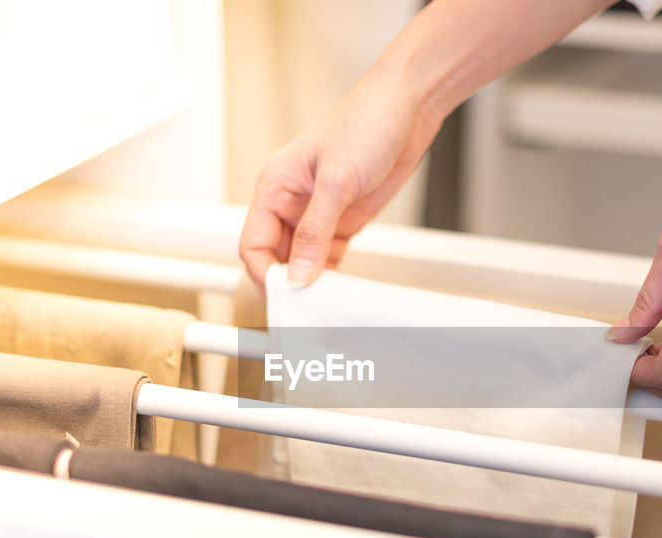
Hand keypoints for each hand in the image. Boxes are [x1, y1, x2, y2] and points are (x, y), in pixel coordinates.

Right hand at [238, 74, 441, 288]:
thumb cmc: (366, 122)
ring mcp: (317, 213)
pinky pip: (327, 257)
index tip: (285, 295)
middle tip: (306, 306)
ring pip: (301, 260)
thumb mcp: (337, 181)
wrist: (408, 107)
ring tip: (325, 301)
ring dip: (310, 282)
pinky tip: (340, 287)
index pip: (253, 243)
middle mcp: (291, 202)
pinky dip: (331, 275)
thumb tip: (298, 274)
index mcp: (275, 186)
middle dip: (287, 281)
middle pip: (274, 256)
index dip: (264, 272)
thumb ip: (315, 231)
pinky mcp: (343, 220)